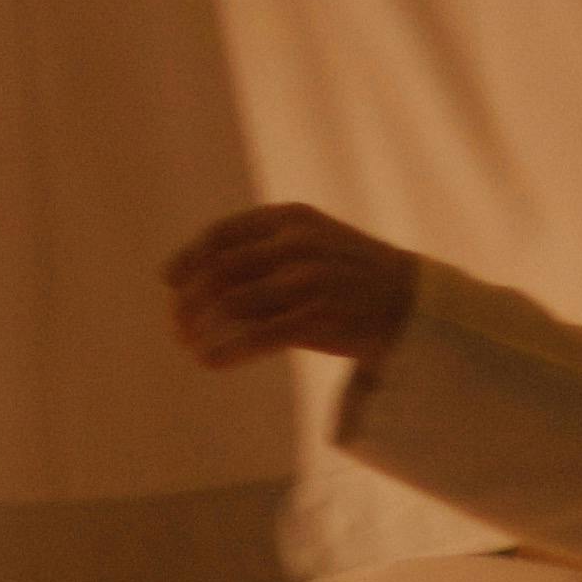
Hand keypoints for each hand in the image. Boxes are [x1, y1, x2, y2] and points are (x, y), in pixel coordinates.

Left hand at [165, 205, 416, 370]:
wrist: (413, 301)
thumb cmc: (355, 274)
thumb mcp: (316, 240)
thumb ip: (268, 247)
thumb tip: (202, 270)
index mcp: (291, 219)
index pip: (221, 235)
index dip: (188, 257)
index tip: (168, 280)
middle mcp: (296, 245)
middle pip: (218, 271)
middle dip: (188, 301)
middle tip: (176, 324)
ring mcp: (308, 281)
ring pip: (230, 304)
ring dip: (200, 328)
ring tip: (189, 345)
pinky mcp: (318, 318)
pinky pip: (255, 337)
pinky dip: (225, 351)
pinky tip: (210, 361)